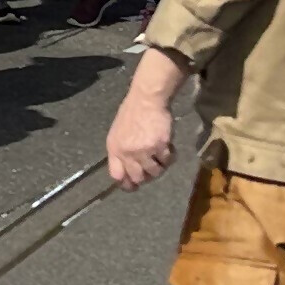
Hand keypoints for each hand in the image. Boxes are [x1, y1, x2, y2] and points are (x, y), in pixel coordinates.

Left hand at [102, 72, 178, 189]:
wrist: (146, 99)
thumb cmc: (132, 113)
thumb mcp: (118, 133)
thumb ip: (121, 152)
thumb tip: (127, 171)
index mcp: (114, 149)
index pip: (117, 175)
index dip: (126, 183)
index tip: (134, 185)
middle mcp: (127, 153)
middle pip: (137, 178)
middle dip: (146, 177)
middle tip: (152, 169)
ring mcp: (144, 151)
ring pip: (155, 172)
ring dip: (160, 167)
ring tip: (161, 156)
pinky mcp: (160, 146)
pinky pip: (167, 161)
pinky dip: (170, 157)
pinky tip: (169, 148)